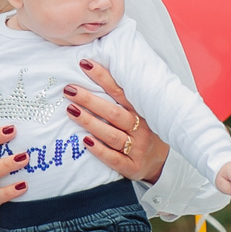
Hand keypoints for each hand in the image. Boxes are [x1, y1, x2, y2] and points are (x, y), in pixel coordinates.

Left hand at [64, 59, 170, 181]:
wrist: (161, 163)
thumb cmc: (145, 132)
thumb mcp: (142, 112)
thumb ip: (124, 97)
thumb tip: (97, 71)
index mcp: (142, 111)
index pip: (121, 92)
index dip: (103, 78)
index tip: (85, 65)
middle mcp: (140, 128)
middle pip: (113, 113)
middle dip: (90, 100)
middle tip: (70, 90)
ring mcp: (136, 148)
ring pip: (111, 134)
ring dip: (90, 122)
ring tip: (71, 110)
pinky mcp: (131, 166)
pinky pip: (113, 158)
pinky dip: (99, 150)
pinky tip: (85, 141)